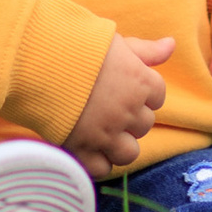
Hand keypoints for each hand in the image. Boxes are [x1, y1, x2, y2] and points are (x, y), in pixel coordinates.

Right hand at [62, 30, 174, 179]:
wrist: (40, 60)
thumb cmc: (79, 45)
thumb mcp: (117, 42)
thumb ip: (146, 50)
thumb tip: (171, 45)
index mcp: (140, 82)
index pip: (157, 96)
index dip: (142, 93)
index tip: (125, 88)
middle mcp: (128, 111)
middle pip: (144, 125)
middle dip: (130, 118)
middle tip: (109, 107)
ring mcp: (106, 134)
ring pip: (129, 153)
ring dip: (119, 145)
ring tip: (101, 132)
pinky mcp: (83, 149)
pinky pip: (102, 169)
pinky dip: (98, 162)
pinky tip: (88, 147)